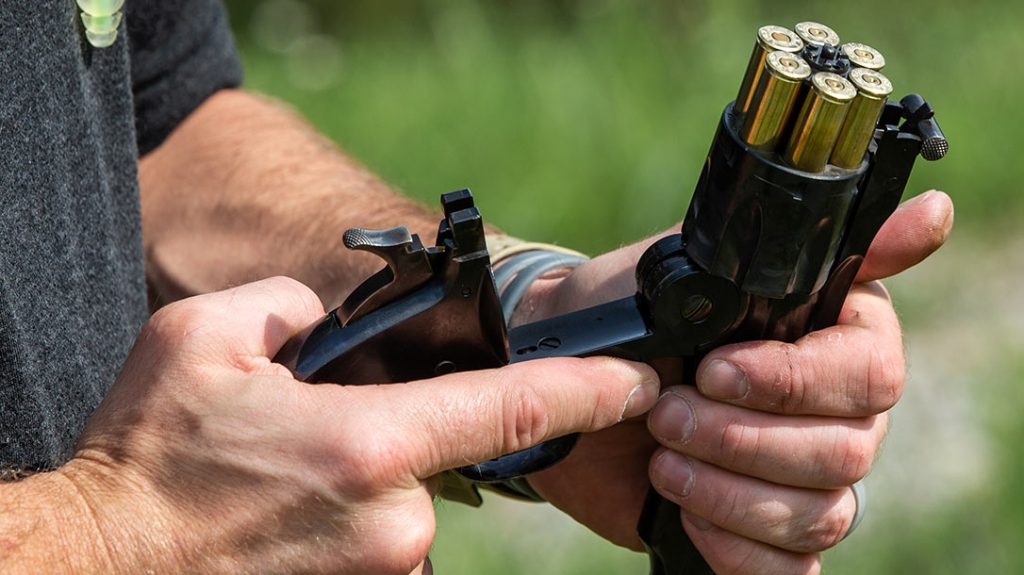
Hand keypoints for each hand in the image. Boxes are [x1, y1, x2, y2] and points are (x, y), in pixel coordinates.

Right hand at [57, 277, 658, 573]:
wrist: (93, 568)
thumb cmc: (143, 460)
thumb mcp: (203, 340)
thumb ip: (291, 308)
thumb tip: (327, 321)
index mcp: (370, 445)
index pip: (513, 409)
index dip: (587, 389)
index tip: (638, 380)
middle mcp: (395, 525)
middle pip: (430, 460)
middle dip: (383, 442)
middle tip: (295, 449)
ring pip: (399, 514)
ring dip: (355, 494)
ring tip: (273, 498)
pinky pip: (376, 555)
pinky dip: (342, 534)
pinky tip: (279, 534)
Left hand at [520, 190, 952, 572]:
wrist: (559, 378)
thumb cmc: (624, 313)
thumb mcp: (694, 262)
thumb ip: (802, 249)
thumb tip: (935, 212)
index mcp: (830, 336)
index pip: (869, 371)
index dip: (794, 382)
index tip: (715, 370)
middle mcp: (832, 409)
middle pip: (849, 451)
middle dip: (742, 438)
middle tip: (666, 413)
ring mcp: (801, 476)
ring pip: (821, 513)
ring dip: (727, 491)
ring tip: (660, 459)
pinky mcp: (764, 530)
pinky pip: (791, 566)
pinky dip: (737, 548)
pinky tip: (684, 516)